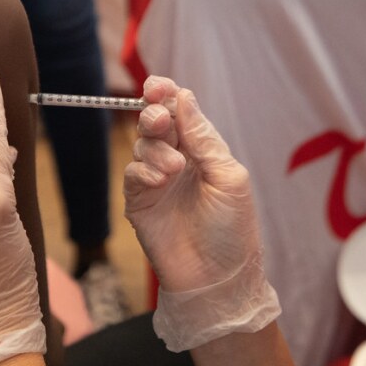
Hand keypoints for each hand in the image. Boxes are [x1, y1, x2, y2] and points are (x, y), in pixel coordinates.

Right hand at [124, 76, 279, 350]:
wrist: (216, 279)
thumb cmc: (232, 231)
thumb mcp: (229, 178)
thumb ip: (204, 138)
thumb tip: (185, 97)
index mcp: (202, 151)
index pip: (180, 113)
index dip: (167, 95)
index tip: (158, 86)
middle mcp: (178, 160)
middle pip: (156, 124)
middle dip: (154, 115)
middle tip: (159, 120)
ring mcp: (156, 181)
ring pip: (142, 146)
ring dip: (154, 148)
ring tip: (174, 167)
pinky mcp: (139, 202)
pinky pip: (132, 174)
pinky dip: (143, 171)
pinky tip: (160, 180)